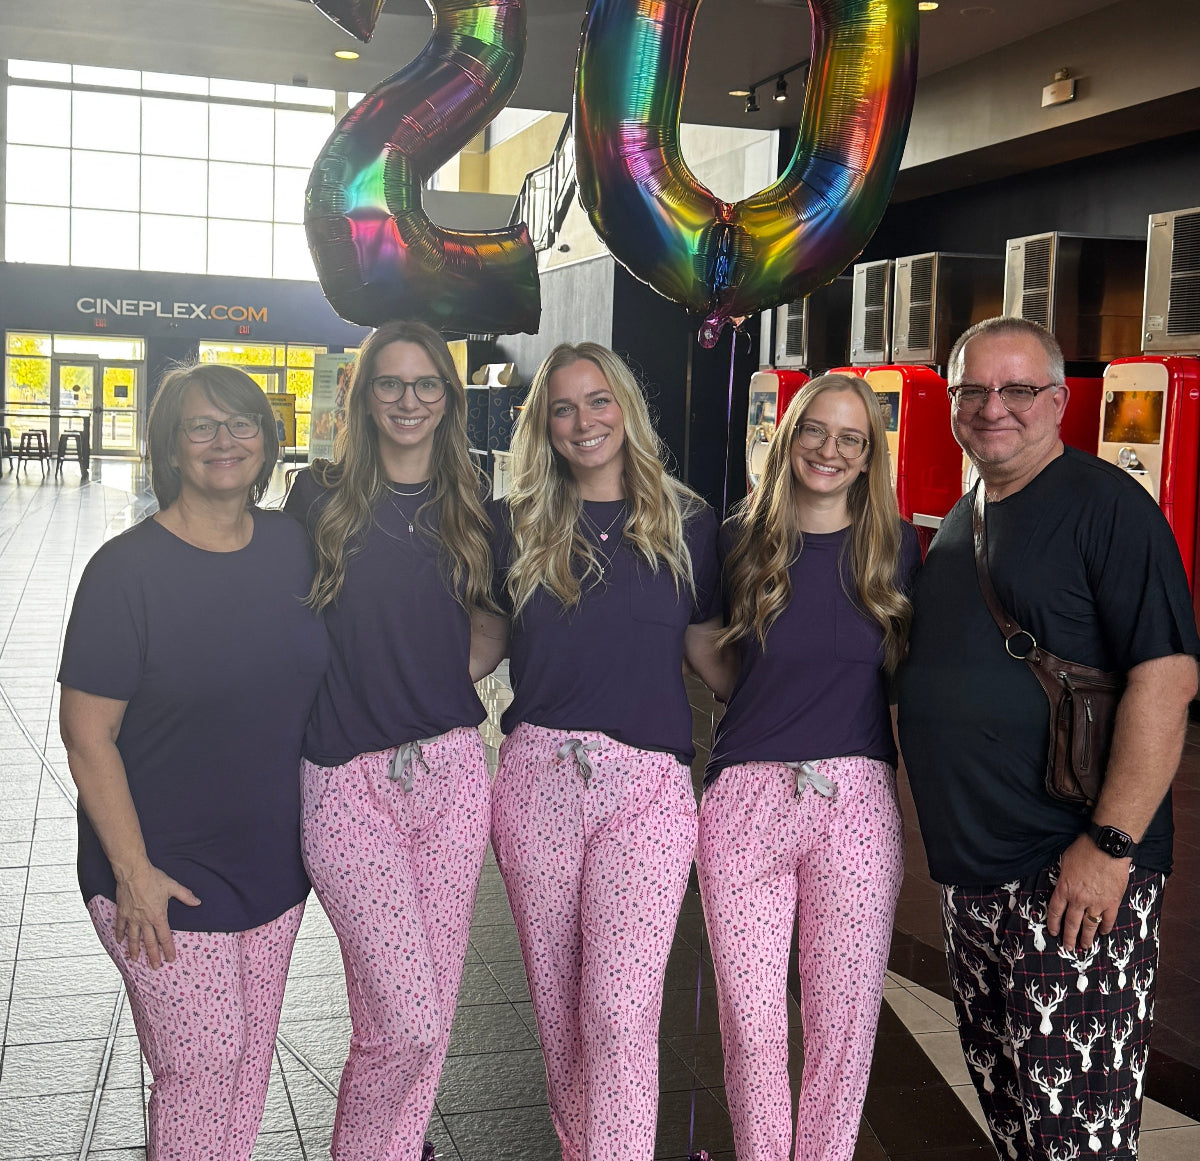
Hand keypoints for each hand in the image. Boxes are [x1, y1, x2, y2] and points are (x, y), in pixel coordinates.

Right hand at [112, 864, 200, 968]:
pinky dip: (119, 935)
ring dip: (134, 950)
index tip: (170, 959)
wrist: (133, 872)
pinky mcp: (122, 913)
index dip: (168, 949)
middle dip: (153, 956)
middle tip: (154, 967)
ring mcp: (132, 918)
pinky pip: (120, 927)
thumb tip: (198, 902)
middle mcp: (145, 921)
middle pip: (149, 942)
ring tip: (135, 960)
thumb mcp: (173, 887)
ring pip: (133, 939)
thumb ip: (186, 896)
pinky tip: (119, 941)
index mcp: (158, 916)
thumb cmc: (154, 878)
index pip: (165, 937)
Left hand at [1045, 835, 1130, 951]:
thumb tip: (1063, 885)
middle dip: (1069, 937)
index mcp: (1064, 888)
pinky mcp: (1112, 902)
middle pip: (1071, 923)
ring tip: (1084, 947)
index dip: (1053, 924)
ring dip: (1086, 938)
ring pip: (1089, 926)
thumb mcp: (1065, 862)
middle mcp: (1078, 899)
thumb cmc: (1084, 849)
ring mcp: (1096, 902)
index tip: (1053, 932)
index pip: (1055, 911)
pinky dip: (1105, 928)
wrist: (1107, 847)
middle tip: (1067, 947)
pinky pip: (1108, 920)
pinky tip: (1102, 933)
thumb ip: (1064, 877)